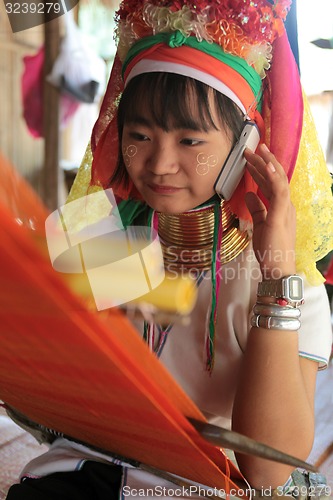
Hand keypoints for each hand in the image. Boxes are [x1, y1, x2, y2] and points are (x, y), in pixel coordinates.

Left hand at [244, 144, 295, 279]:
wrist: (277, 269)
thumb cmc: (270, 250)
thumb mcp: (260, 224)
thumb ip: (256, 208)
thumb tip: (249, 194)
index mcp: (281, 207)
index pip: (271, 184)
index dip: (262, 170)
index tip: (251, 159)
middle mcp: (286, 205)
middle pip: (276, 178)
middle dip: (264, 162)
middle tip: (253, 148)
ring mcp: (286, 209)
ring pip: (279, 180)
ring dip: (268, 164)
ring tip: (259, 150)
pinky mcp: (281, 215)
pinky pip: (279, 191)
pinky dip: (273, 177)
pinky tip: (267, 165)